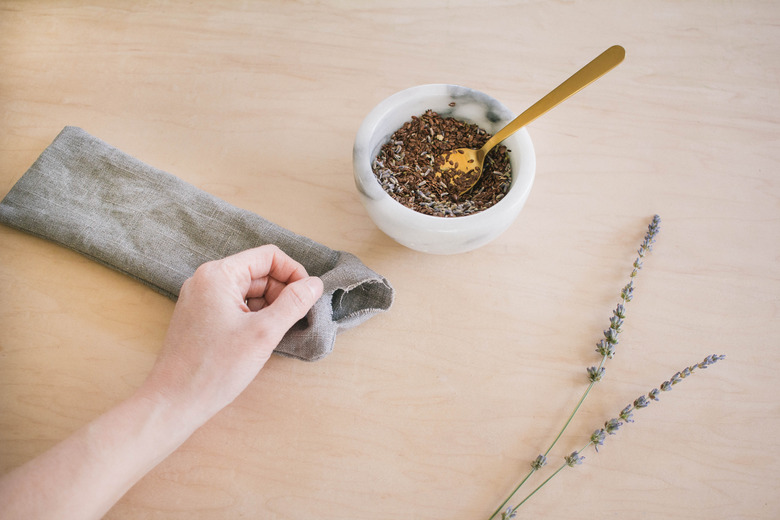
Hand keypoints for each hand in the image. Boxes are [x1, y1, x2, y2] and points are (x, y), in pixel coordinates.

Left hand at [140, 245, 323, 421]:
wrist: (174, 402)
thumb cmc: (215, 369)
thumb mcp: (263, 333)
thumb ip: (293, 303)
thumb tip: (315, 284)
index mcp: (218, 275)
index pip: (268, 256)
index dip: (294, 273)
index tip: (309, 296)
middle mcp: (206, 280)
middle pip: (259, 272)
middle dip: (283, 292)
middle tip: (296, 318)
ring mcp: (201, 299)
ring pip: (249, 290)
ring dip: (270, 306)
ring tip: (279, 331)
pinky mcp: (201, 317)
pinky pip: (236, 305)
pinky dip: (255, 316)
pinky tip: (262, 337)